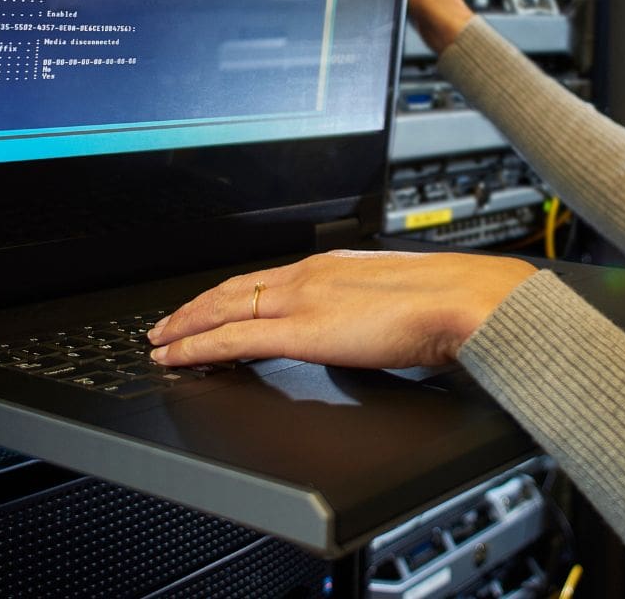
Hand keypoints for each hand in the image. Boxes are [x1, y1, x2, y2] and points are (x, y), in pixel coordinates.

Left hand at [147, 250, 536, 368]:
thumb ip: (370, 310)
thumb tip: (369, 326)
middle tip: (164, 326)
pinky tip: (177, 358)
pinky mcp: (301, 331)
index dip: (227, 295)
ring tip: (160, 343)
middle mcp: (309, 275)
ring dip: (185, 327)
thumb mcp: (397, 299)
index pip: (264, 279)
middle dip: (193, 309)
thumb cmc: (448, 304)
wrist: (464, 301)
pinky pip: (232, 339)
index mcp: (333, 267)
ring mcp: (301, 300)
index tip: (207, 306)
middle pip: (232, 290)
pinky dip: (197, 348)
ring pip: (222, 310)